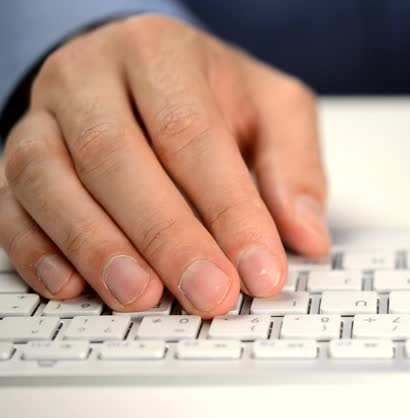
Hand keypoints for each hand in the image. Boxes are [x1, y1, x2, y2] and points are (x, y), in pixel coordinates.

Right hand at [0, 15, 329, 316]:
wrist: (141, 72)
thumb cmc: (211, 95)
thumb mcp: (272, 110)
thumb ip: (295, 168)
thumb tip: (306, 236)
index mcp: (159, 52)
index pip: (191, 134)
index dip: (228, 209)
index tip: (261, 269)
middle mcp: (89, 77)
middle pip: (115, 156)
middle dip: (167, 237)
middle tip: (211, 295)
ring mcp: (41, 117)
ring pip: (49, 180)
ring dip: (97, 248)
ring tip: (144, 298)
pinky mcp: (13, 162)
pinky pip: (10, 206)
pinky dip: (38, 252)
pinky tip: (74, 288)